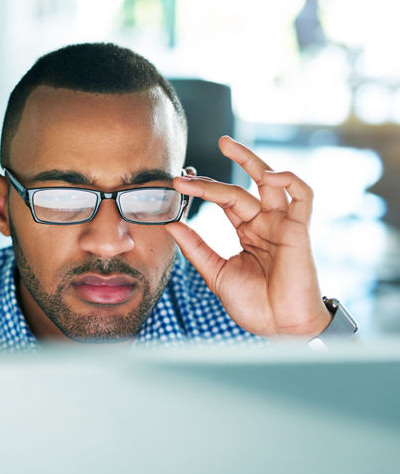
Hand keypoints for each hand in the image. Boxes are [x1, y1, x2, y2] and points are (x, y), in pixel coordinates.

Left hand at [165, 136, 331, 336]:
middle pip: (240, 188)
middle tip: (187, 172)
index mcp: (248, 232)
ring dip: (250, 160)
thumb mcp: (216, 273)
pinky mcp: (300, 229)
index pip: (224, 201)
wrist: (280, 328)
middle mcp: (265, 224)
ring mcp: (283, 224)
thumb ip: (196, 247)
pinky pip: (302, 194)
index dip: (202, 190)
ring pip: (271, 180)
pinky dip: (287, 179)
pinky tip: (265, 174)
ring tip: (225, 145)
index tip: (177, 185)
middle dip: (214, 177)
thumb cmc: (254, 305)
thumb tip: (171, 225)